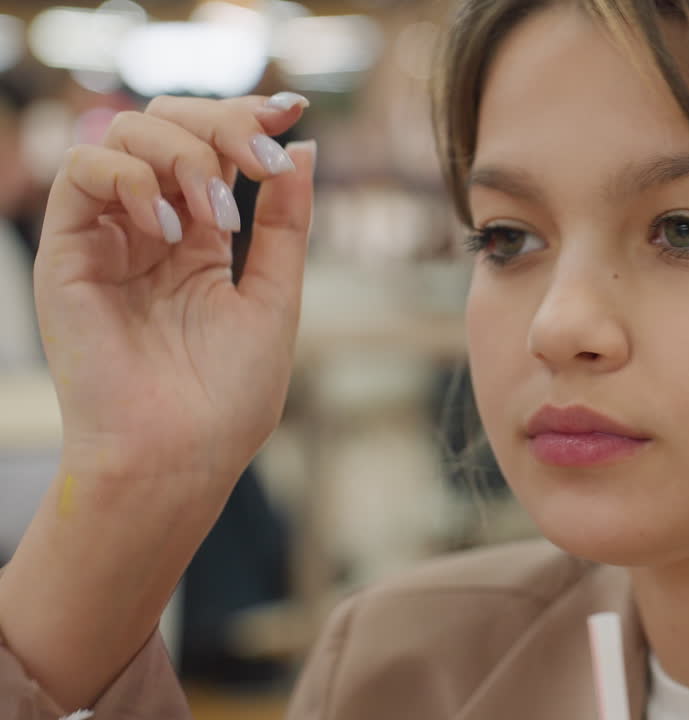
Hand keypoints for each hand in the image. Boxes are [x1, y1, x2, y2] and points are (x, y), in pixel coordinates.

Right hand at [35, 94, 314, 494]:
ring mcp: (108, 236)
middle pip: (170, 123)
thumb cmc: (228, 396)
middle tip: (263, 162)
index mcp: (199, 238)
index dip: (248, 116)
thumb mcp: (275, 297)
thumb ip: (285, 223)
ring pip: (126, 131)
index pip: (213, 147)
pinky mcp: (68, 251)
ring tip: (218, 220)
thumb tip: (300, 148)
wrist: (179, 456)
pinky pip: (84, 170)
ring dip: (187, 156)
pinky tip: (170, 231)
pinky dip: (133, 179)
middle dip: (224, 124)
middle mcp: (151, 229)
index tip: (293, 110)